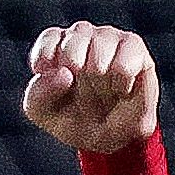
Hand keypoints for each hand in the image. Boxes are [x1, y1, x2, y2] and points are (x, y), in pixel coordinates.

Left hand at [23, 22, 159, 154]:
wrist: (111, 140)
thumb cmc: (74, 121)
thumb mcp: (43, 113)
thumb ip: (38, 94)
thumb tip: (63, 74)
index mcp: (57, 50)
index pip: (51, 38)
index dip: (47, 54)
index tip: (47, 74)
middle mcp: (84, 39)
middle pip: (77, 34)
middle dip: (74, 60)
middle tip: (78, 86)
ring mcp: (110, 41)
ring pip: (102, 39)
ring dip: (98, 70)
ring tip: (102, 91)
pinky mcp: (135, 49)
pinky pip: (128, 50)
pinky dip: (121, 73)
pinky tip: (120, 89)